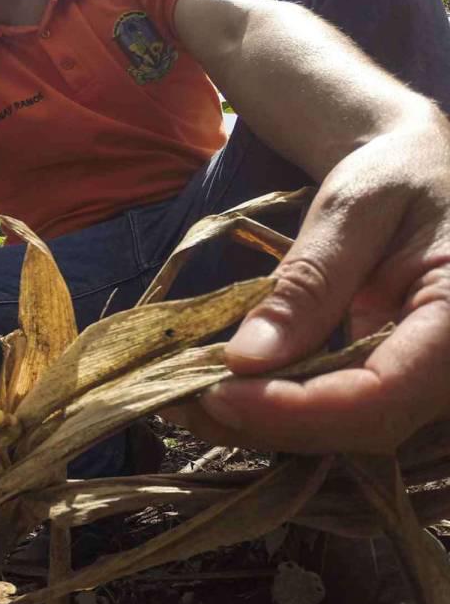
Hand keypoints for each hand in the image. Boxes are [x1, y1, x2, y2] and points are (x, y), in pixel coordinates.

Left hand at [180, 119, 449, 453]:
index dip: (296, 410)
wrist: (416, 171)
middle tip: (178, 397)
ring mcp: (426, 383)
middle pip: (361, 428)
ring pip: (345, 432)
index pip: (383, 395)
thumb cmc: (396, 174)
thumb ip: (308, 282)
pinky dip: (275, 406)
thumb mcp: (352, 209)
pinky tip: (216, 388)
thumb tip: (246, 360)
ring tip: (182, 395)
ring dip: (261, 423)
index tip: (216, 394)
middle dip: (266, 421)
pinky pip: (337, 412)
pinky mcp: (392, 384)